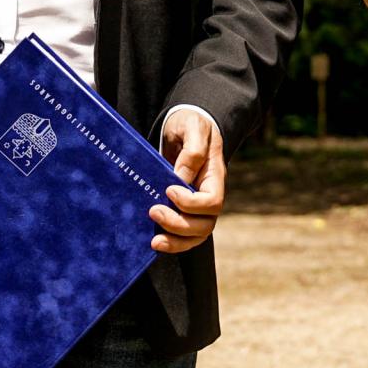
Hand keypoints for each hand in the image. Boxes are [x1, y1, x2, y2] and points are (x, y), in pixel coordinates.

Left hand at [150, 108, 223, 254]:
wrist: (185, 125)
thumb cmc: (191, 123)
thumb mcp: (193, 127)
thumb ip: (192, 150)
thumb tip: (180, 177)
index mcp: (215, 176)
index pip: (212, 202)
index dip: (191, 203)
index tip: (169, 190)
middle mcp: (209, 195)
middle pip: (205, 225)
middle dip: (178, 224)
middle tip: (153, 211)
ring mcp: (198, 206)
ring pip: (195, 236)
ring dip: (175, 241)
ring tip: (154, 240)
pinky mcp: (184, 210)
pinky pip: (184, 236)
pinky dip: (172, 243)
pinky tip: (155, 241)